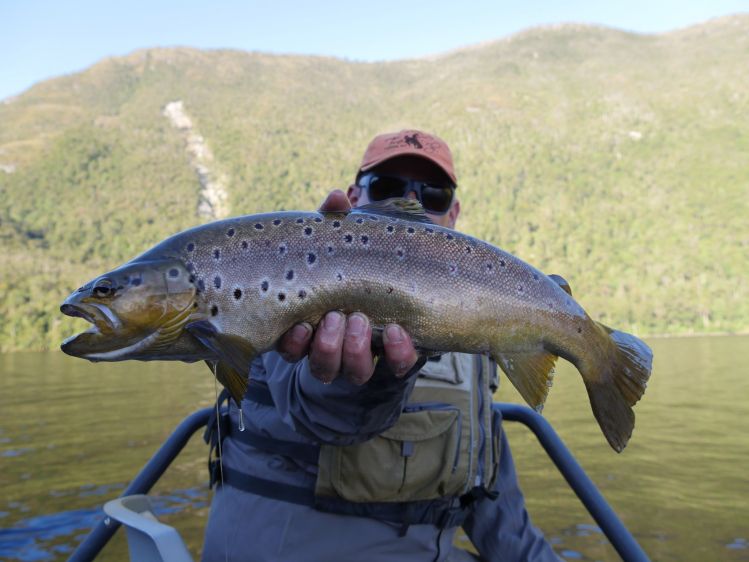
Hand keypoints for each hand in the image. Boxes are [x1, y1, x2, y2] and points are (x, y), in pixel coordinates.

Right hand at [276, 190, 418, 383]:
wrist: (403, 289)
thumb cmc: (357, 269)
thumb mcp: (343, 248)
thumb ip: (334, 226)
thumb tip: (335, 196)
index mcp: (312, 327)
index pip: (292, 347)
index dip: (293, 344)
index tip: (300, 326)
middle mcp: (336, 350)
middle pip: (322, 365)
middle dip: (328, 345)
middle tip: (338, 316)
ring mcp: (366, 357)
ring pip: (353, 373)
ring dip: (354, 350)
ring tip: (360, 319)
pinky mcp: (397, 358)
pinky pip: (397, 366)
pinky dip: (397, 352)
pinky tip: (398, 331)